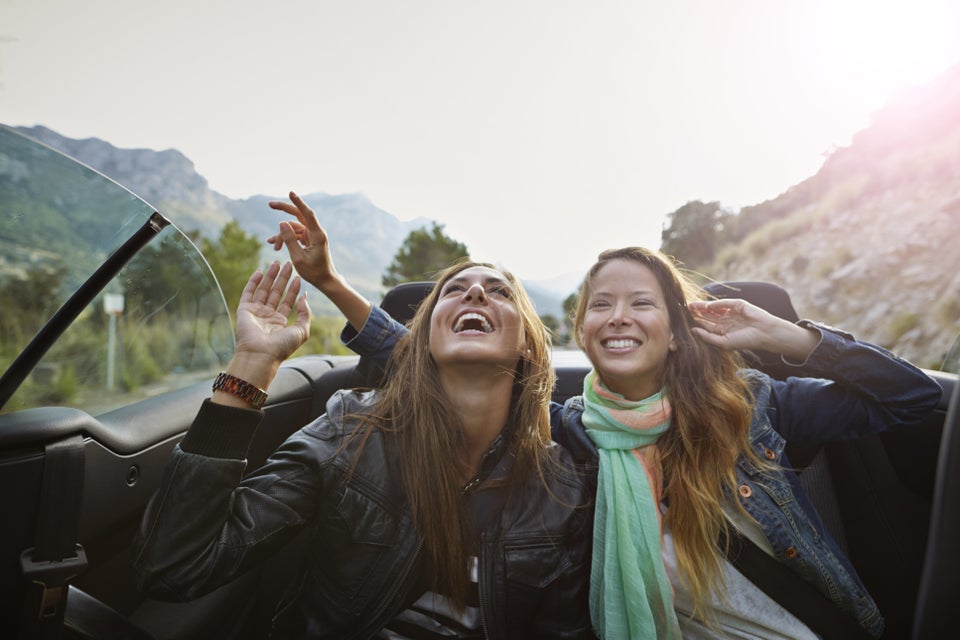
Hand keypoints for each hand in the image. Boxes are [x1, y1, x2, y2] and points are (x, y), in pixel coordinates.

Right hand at [231, 262, 310, 385]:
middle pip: (276, 292)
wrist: (260, 354)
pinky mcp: (244, 310)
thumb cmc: (282, 346)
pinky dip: (253, 281)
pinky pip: (248, 292)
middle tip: (287, 264)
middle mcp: (267, 316)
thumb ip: (305, 314)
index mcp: (280, 322)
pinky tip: (260, 271)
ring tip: (276, 263)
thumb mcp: (301, 331)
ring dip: (270, 276)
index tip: (298, 277)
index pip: (287, 301)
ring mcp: (255, 312)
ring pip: (263, 290)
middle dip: (282, 278)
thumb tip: (305, 298)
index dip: (293, 289)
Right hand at [267, 191, 338, 290]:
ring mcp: (312, 236)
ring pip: (293, 229)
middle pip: (299, 215)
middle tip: (270, 204)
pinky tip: (274, 245)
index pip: (307, 214)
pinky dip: (285, 239)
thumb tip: (281, 222)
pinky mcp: (309, 240)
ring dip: (282, 235)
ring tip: (273, 246)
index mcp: (317, 235)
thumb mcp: (298, 258)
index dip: (298, 202)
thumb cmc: (314, 272)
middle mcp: (316, 232)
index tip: (290, 193)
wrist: (325, 281)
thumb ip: (289, 240)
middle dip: (284, 210)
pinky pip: (295, 235)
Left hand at [688, 298, 780, 351]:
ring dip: (703, 306)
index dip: (695, 321)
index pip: (705, 324)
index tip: (683, 319)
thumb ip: (708, 337)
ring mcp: (731, 311)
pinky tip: (708, 306)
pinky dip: (716, 304)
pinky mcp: (738, 304)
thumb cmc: (746, 341)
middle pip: (707, 314)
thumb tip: (693, 330)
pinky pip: (725, 303)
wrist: (765, 334)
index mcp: (721, 330)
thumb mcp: (724, 343)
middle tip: (684, 309)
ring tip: (691, 305)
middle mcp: (725, 320)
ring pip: (713, 307)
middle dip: (696, 312)